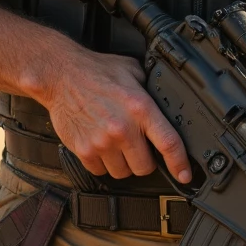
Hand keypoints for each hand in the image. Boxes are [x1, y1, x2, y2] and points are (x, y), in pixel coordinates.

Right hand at [38, 40, 191, 184]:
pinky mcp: (84, 150)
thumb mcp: (133, 71)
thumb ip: (151, 89)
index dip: (180, 164)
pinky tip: (101, 146)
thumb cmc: (96, 71)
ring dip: (123, 163)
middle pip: (145, 167)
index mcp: (140, 108)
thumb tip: (167, 104)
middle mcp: (122, 128)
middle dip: (145, 160)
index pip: (169, 143)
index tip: (185, 174)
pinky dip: (103, 164)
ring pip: (123, 173)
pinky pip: (100, 172)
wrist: (61, 75)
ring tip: (117, 144)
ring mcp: (102, 142)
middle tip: (138, 146)